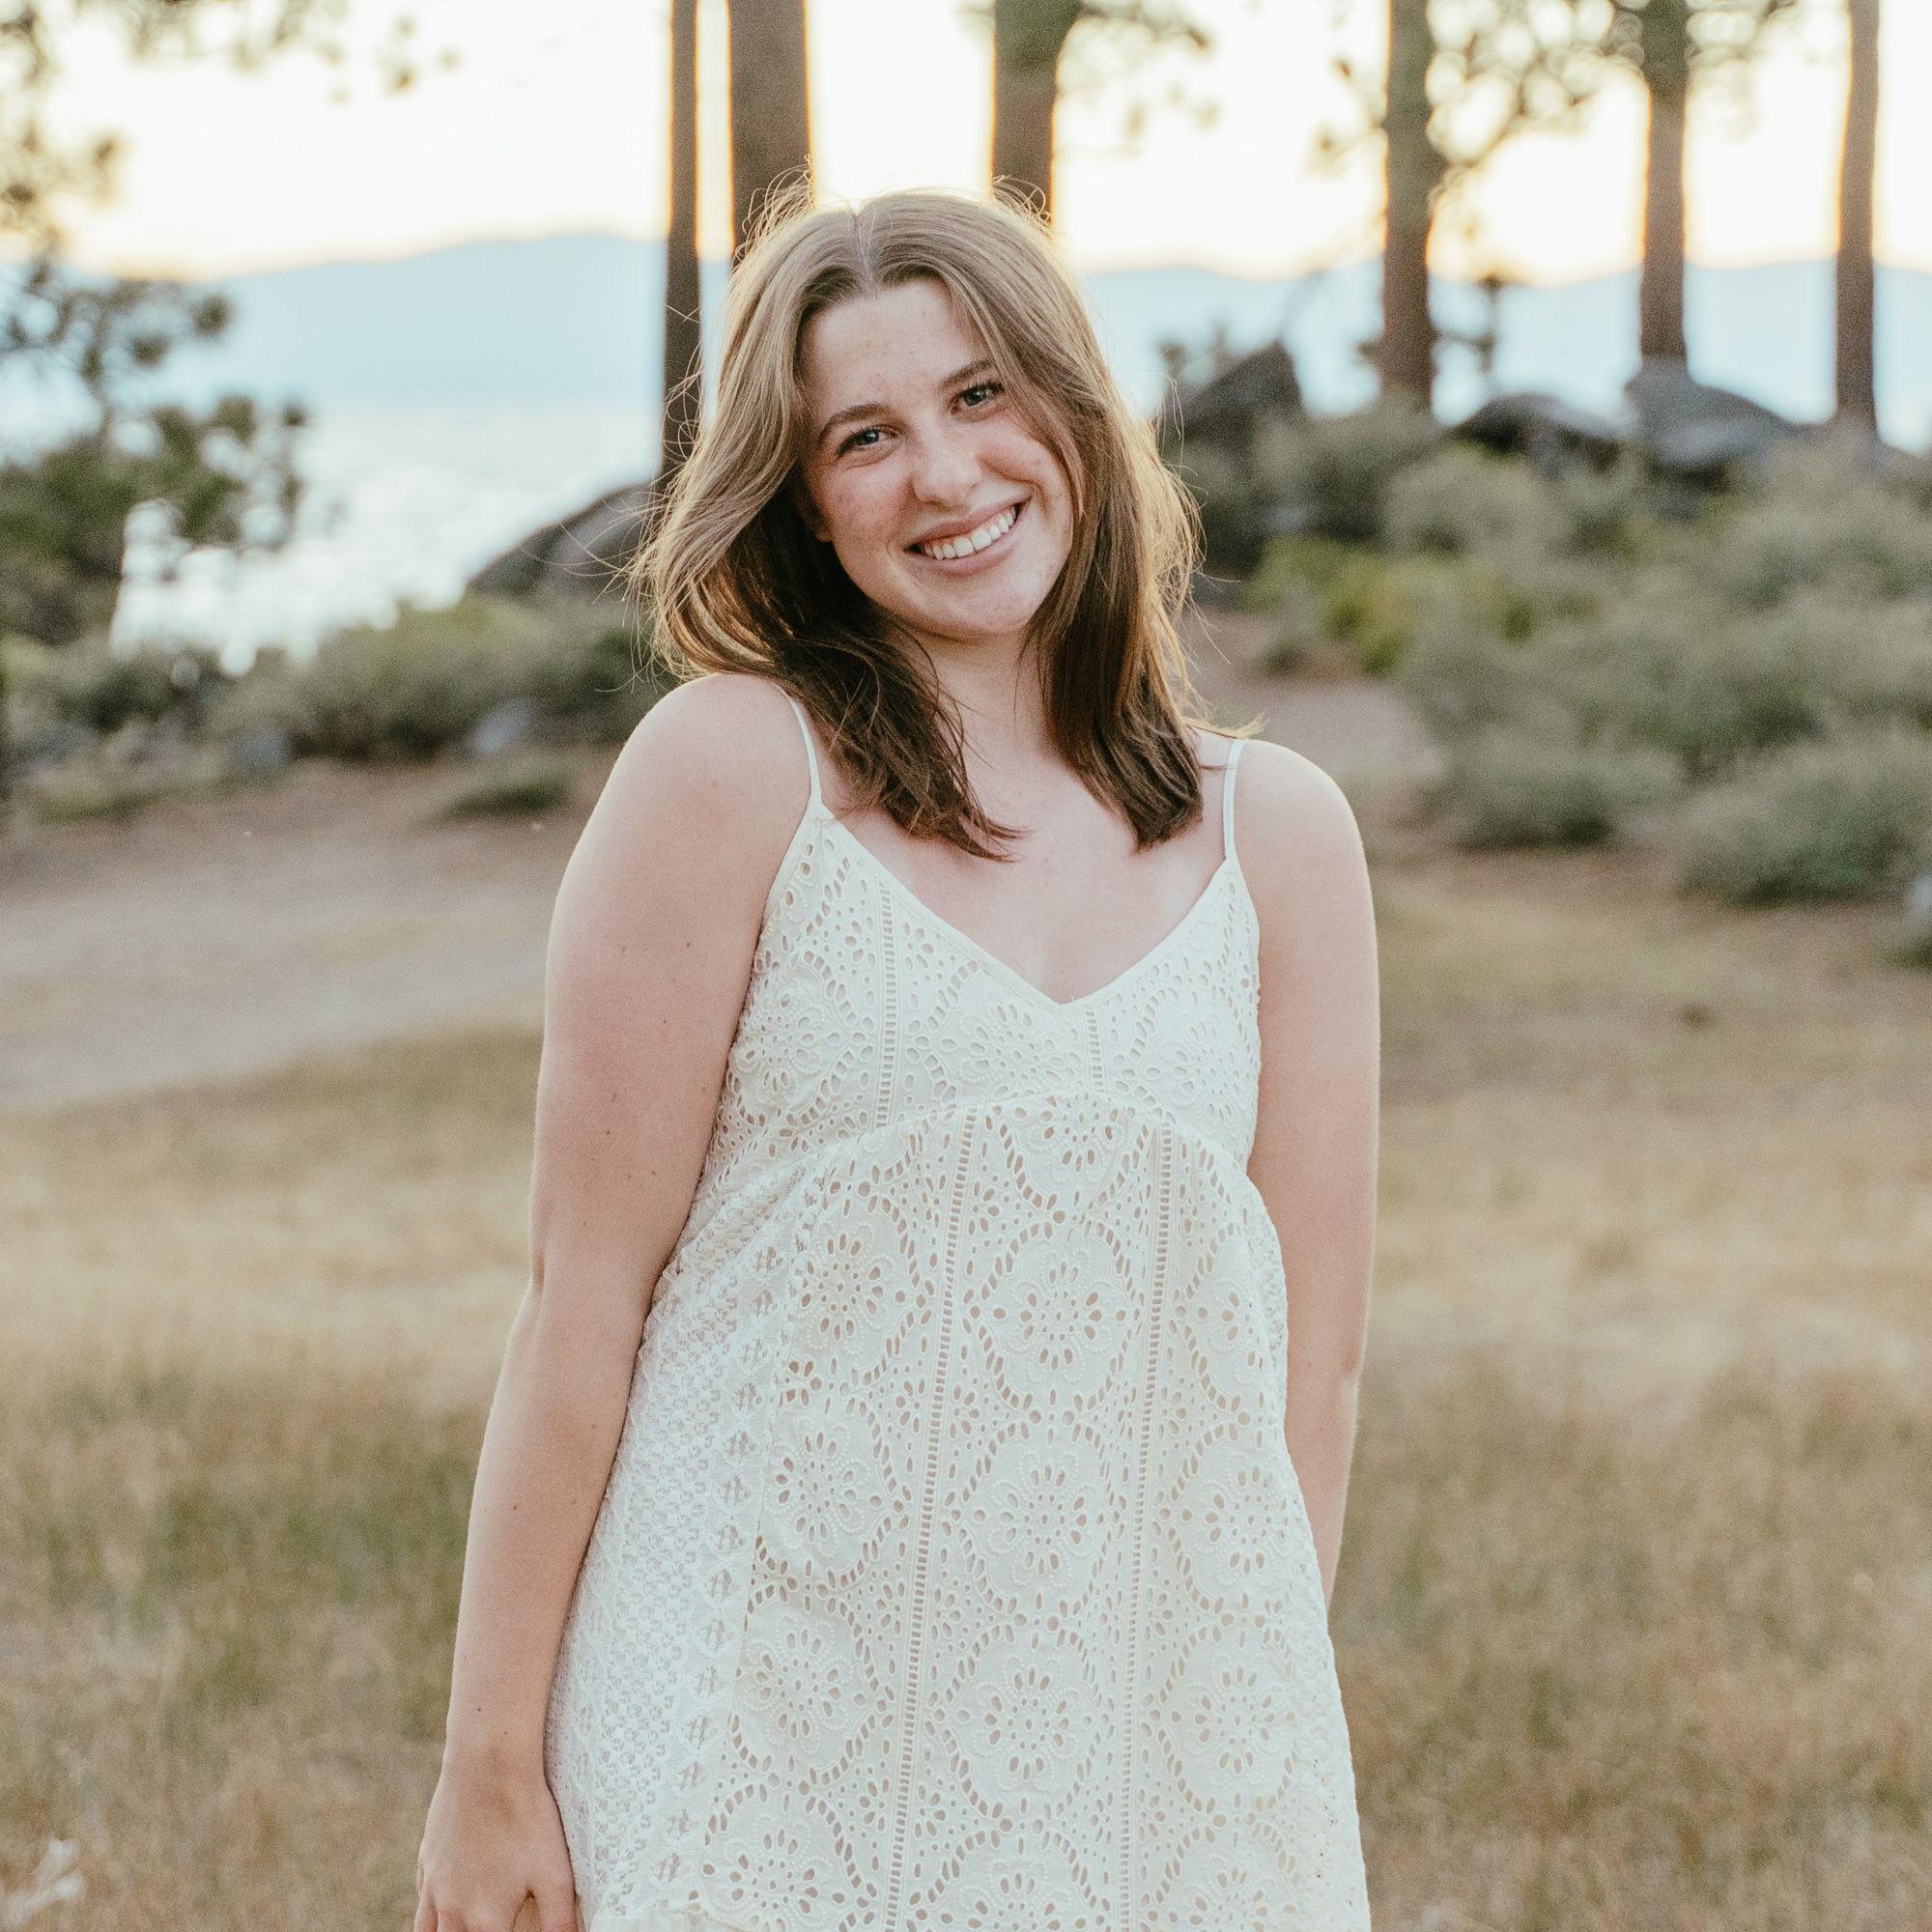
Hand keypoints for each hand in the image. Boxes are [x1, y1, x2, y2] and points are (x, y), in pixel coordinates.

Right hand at [414, 1748, 580, 1931]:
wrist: (489, 1765)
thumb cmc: (526, 1818)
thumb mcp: (556, 1875)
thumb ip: (559, 1923)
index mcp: (485, 1923)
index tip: (510, 1927)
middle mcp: (452, 1911)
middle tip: (490, 1922)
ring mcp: (433, 1885)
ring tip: (463, 1923)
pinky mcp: (427, 1859)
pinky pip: (423, 1899)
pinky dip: (433, 1910)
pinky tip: (450, 1899)